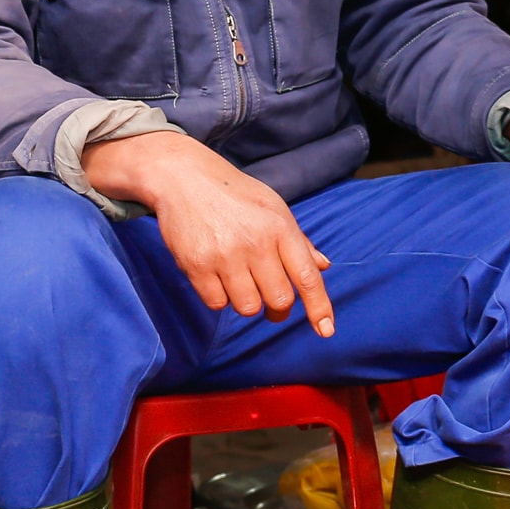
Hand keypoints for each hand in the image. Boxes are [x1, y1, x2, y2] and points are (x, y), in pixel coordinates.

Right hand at [81, 132, 334, 333]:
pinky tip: (216, 275)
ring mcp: (225, 256)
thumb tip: (323, 267)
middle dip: (277, 308)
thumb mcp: (273, 207)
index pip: (306, 277)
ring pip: (248, 307)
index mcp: (279, 227)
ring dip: (247, 301)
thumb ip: (298, 240)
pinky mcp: (197, 266)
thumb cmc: (234, 194)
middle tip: (270, 300)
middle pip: (279, 300)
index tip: (326, 330)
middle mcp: (255, 243)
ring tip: (238, 279)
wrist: (183, 177)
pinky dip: (220, 297)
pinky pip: (217, 304)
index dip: (318, 307)